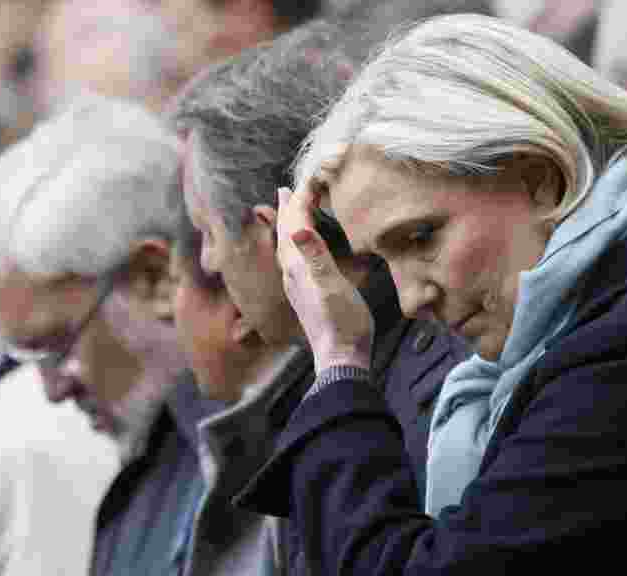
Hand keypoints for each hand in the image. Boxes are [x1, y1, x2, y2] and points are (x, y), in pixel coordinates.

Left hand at [276, 186, 373, 373]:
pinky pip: (295, 258)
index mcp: (297, 266)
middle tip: (287, 187)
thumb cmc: (340, 323)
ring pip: (288, 245)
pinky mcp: (306, 292)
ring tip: (289, 211)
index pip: (296, 223)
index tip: (311, 176)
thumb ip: (316, 257)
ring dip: (289, 224)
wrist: (340, 357)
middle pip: (286, 232)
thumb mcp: (331, 287)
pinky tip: (301, 249)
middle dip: (289, 208)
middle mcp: (292, 272)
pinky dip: (297, 243)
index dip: (303, 198)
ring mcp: (297, 283)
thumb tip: (298, 228)